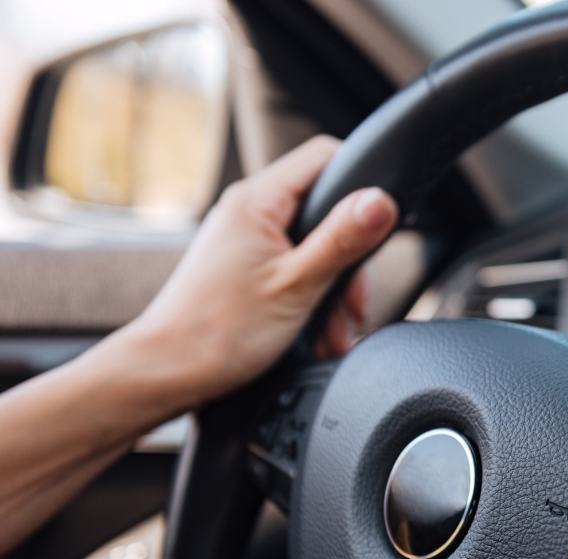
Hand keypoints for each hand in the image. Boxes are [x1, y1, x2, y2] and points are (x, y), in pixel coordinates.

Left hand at [116, 135, 397, 411]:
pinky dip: (312, 301)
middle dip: (349, 262)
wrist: (166, 373)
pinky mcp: (243, 267)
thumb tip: (381, 200)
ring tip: (334, 334)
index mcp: (256, 201)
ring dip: (334, 292)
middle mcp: (247, 211)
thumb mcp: (298, 285)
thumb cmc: (218, 333)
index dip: (360, 184)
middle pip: (325, 211)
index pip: (324, 157)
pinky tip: (318, 336)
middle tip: (353, 305)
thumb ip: (342, 239)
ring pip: (314, 248)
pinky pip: (294, 270)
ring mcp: (244, 240)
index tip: (378, 226)